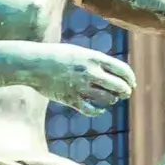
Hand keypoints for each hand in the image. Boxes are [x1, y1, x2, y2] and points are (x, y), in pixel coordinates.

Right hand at [19, 42, 133, 108]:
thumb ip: (96, 62)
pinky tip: (99, 109)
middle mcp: (90, 72)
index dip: (130, 78)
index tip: (132, 84)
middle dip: (125, 91)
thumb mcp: (79, 53)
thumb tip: (113, 73)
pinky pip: (92, 110)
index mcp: (94, 58)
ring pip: (107, 99)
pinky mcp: (70, 99)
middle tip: (124, 94)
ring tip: (109, 99)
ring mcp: (80, 86)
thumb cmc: (56, 56)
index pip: (123, 70)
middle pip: (119, 86)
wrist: (33, 64)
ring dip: (111, 100)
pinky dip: (99, 111)